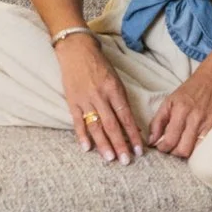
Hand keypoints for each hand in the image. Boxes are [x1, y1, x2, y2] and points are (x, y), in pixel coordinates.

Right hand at [56, 35, 143, 163]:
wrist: (77, 50)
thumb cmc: (100, 66)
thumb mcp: (116, 80)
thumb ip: (121, 101)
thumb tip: (131, 124)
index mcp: (115, 90)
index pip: (126, 117)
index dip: (133, 134)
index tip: (139, 150)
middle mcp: (101, 96)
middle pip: (112, 125)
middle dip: (120, 144)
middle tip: (126, 160)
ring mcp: (85, 99)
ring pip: (96, 125)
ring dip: (103, 143)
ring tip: (110, 158)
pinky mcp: (72, 101)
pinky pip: (77, 121)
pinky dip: (81, 135)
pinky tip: (86, 148)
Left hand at [149, 60, 211, 159]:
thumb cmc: (189, 91)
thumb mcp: (169, 101)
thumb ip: (157, 122)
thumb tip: (151, 141)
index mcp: (181, 110)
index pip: (170, 139)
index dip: (163, 148)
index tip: (161, 146)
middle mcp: (196, 118)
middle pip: (183, 150)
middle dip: (174, 153)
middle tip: (171, 147)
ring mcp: (209, 124)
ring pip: (196, 151)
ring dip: (186, 152)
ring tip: (181, 145)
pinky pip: (206, 146)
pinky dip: (198, 149)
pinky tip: (193, 143)